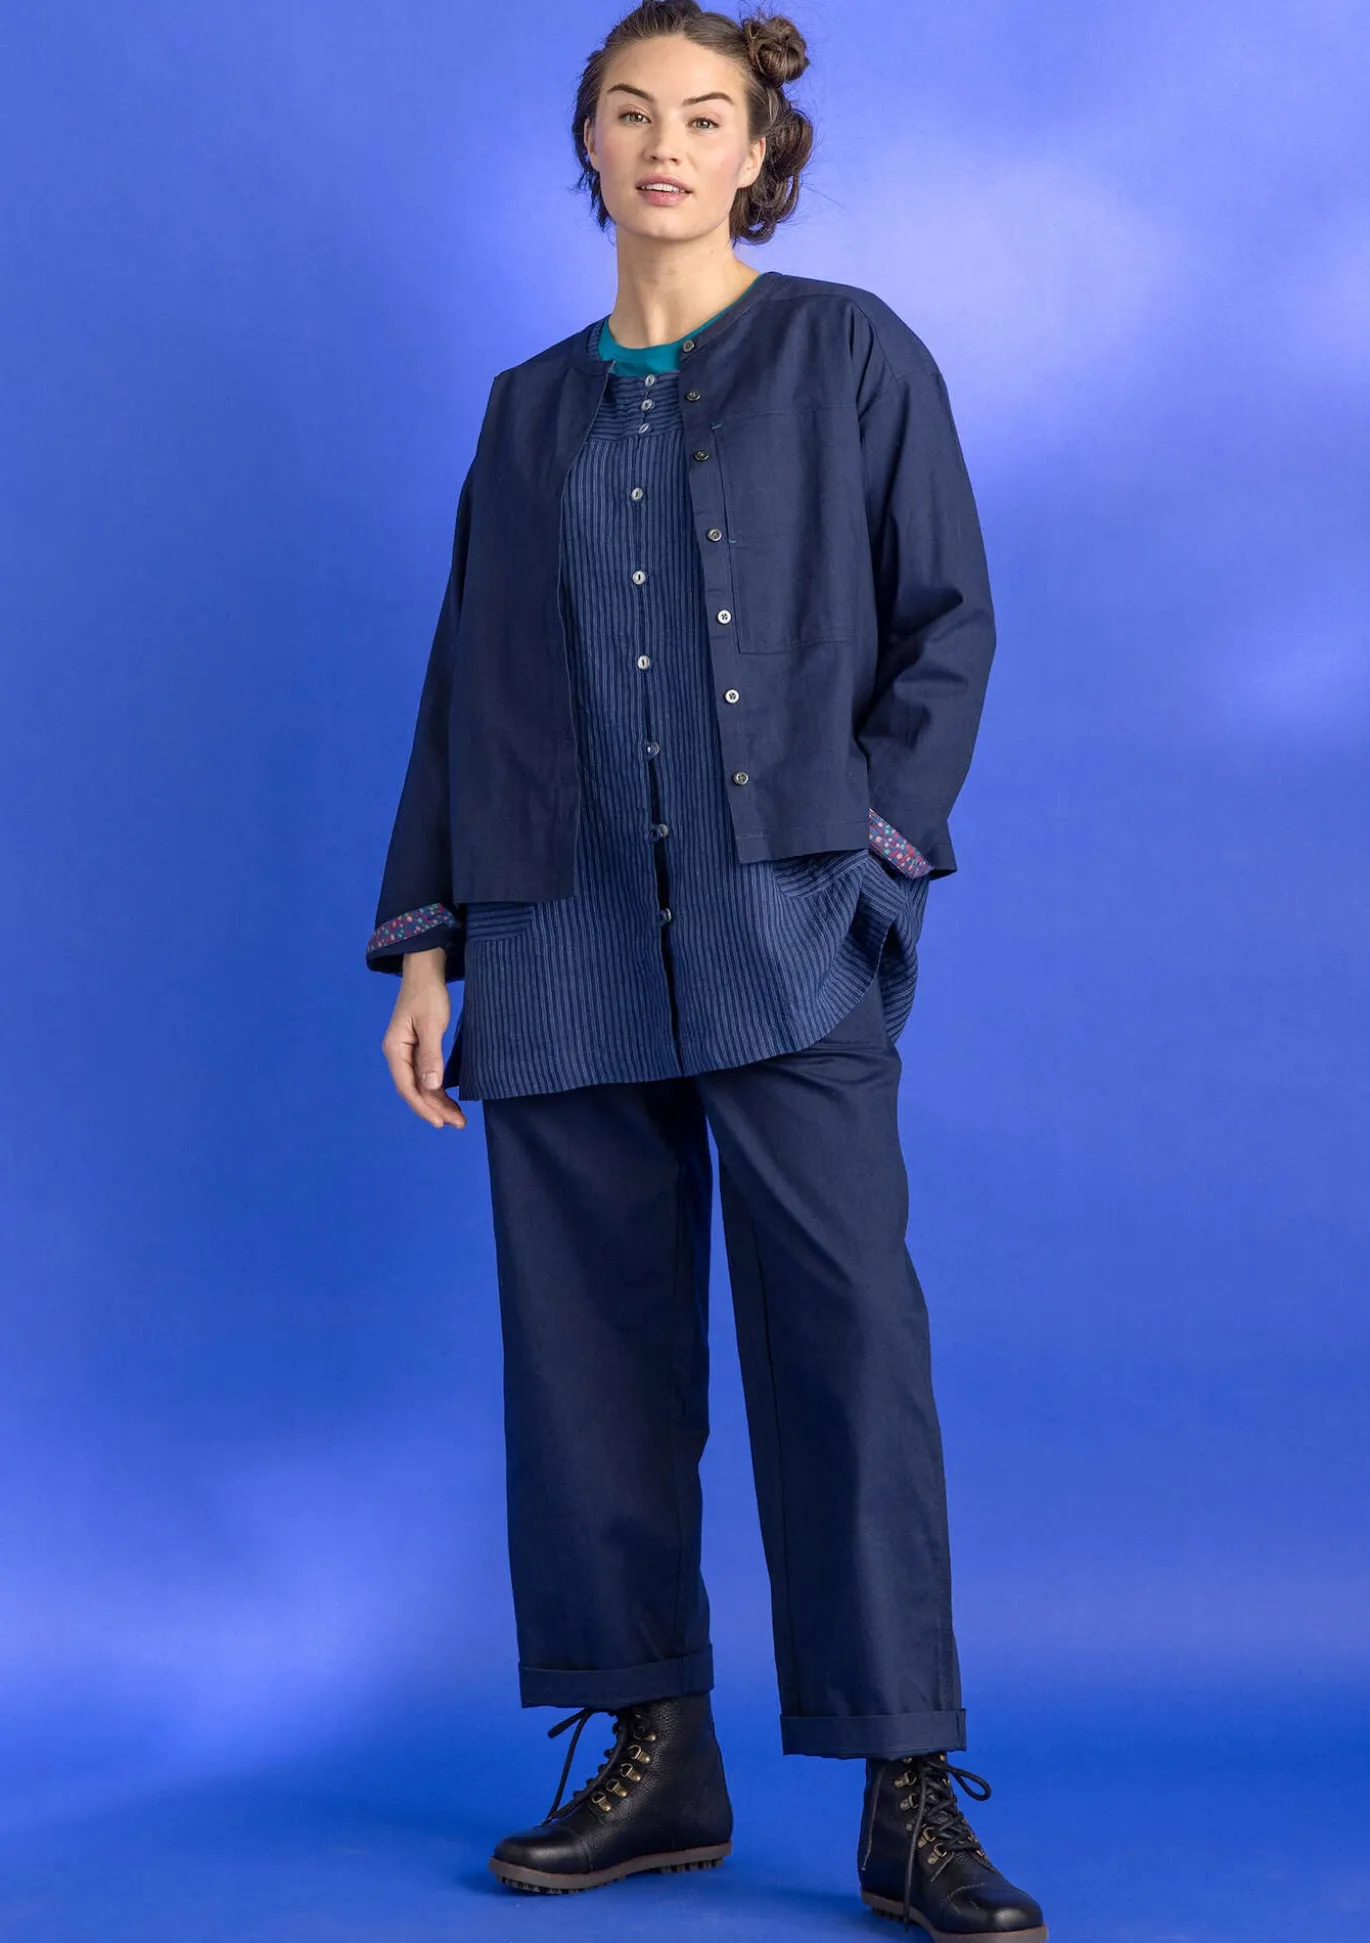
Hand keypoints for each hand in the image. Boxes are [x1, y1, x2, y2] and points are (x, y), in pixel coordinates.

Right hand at [381, 949, 466, 1128]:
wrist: (425, 971)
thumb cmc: (428, 994)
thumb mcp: (432, 1024)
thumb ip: (431, 1055)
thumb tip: (432, 1086)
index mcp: (395, 1049)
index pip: (407, 1086)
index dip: (423, 1106)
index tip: (440, 1122)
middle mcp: (398, 1055)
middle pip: (414, 1090)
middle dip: (434, 1109)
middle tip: (458, 1123)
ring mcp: (407, 1053)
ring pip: (422, 1085)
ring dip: (438, 1103)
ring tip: (458, 1119)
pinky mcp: (418, 1050)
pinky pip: (426, 1076)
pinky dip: (438, 1090)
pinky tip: (450, 1102)